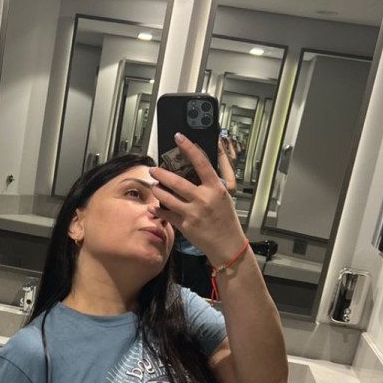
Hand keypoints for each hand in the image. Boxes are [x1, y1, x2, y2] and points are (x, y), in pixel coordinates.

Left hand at [151, 133, 245, 264]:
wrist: (227, 244)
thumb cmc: (226, 220)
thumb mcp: (224, 196)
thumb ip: (210, 183)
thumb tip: (197, 168)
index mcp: (215, 188)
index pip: (201, 162)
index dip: (189, 147)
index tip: (179, 138)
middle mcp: (203, 199)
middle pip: (177, 182)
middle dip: (161, 174)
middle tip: (154, 170)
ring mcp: (193, 213)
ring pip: (168, 198)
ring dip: (157, 191)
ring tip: (154, 186)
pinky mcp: (185, 226)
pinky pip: (167, 214)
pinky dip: (158, 209)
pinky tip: (154, 206)